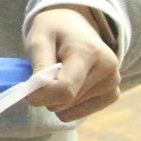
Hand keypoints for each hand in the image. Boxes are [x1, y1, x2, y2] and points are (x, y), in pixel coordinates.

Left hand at [25, 6, 120, 120]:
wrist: (76, 26)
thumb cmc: (54, 31)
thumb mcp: (38, 40)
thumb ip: (39, 67)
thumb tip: (37, 95)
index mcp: (89, 52)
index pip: (64, 89)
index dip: (41, 95)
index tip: (27, 89)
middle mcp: (108, 69)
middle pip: (66, 101)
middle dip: (47, 94)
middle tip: (45, 73)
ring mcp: (113, 83)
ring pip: (69, 110)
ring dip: (56, 99)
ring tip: (60, 74)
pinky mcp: (112, 95)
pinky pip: (78, 114)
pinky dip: (66, 105)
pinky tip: (70, 84)